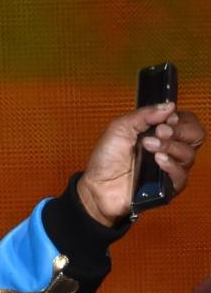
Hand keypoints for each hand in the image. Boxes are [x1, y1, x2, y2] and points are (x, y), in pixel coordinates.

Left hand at [78, 103, 203, 226]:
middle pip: (195, 135)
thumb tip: (169, 106)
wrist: (96, 185)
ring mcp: (170, 168)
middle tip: (160, 132)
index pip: (187, 122)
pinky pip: (181, 175)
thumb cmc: (106, 158)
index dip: (181, 119)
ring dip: (170, 146)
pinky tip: (158, 160)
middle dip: (179, 130)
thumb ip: (144, 115)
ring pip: (188, 154)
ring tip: (148, 146)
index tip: (166, 120)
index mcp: (161, 134)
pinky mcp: (167, 187)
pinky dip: (171, 165)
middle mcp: (170, 149)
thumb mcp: (120, 128)